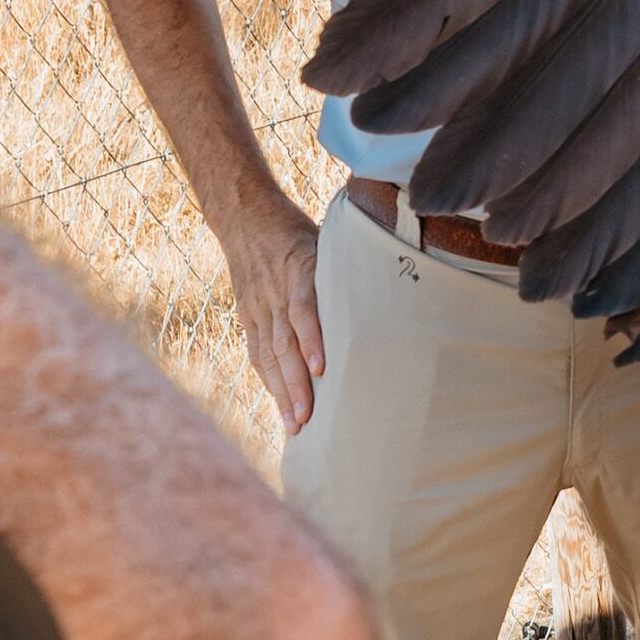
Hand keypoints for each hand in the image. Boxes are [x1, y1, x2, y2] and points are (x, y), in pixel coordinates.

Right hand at [221, 199, 327, 430]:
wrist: (245, 216)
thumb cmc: (298, 229)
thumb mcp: (325, 237)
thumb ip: (349, 262)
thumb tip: (393, 280)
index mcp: (298, 268)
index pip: (303, 309)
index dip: (312, 339)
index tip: (322, 369)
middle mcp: (274, 292)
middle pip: (284, 342)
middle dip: (295, 383)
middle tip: (307, 417)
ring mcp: (258, 306)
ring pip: (267, 354)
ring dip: (281, 391)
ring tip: (294, 423)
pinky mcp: (247, 314)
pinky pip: (256, 351)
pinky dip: (268, 378)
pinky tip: (279, 403)